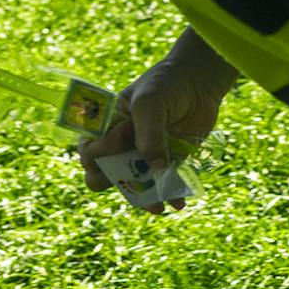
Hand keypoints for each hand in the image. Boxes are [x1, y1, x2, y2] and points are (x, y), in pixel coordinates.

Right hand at [77, 29, 237, 209]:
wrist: (199, 81)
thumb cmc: (165, 84)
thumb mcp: (150, 102)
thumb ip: (148, 134)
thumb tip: (155, 168)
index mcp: (107, 128)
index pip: (89, 151)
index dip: (97, 154)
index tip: (121, 136)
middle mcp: (122, 146)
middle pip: (107, 176)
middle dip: (117, 184)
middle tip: (131, 186)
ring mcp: (145, 156)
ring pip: (137, 186)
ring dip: (145, 198)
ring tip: (158, 206)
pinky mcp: (169, 163)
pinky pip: (164, 186)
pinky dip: (171, 196)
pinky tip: (178, 203)